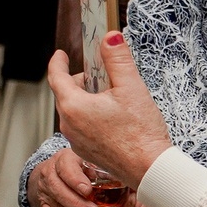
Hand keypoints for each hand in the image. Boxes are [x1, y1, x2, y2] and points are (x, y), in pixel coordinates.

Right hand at [29, 145, 108, 206]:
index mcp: (67, 158)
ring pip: (56, 205)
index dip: (75, 179)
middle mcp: (52, 172)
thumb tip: (134, 180)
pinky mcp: (45, 205)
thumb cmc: (92, 169)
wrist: (67, 175)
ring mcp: (46, 189)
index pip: (66, 167)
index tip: (87, 191)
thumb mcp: (101, 164)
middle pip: (59, 189)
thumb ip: (111, 172)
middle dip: (78, 204)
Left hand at [44, 37, 172, 188]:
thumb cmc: (141, 131)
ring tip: (116, 102)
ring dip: (90, 100)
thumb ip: (118, 60)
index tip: (60, 54)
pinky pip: (82, 126)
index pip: (56, 77)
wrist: (151, 169)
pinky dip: (93, 117)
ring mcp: (75, 139)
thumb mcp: (131, 88)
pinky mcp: (85, 151)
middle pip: (68, 93)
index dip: (58, 62)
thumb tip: (110, 36)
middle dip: (84, 82)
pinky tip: (116, 121)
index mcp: (72, 106)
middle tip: (108, 80)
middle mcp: (68, 124)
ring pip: (76, 110)